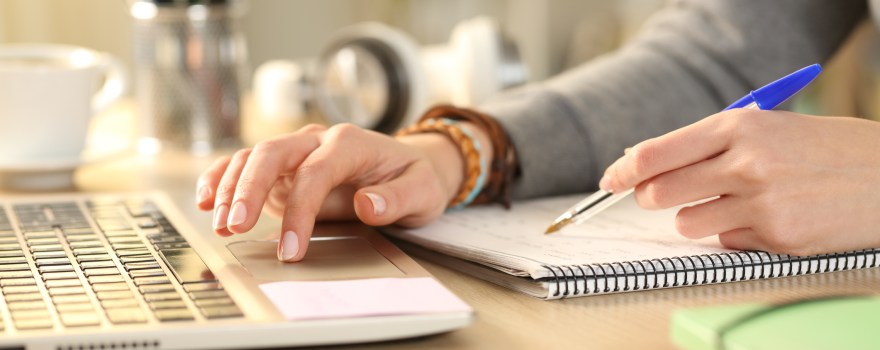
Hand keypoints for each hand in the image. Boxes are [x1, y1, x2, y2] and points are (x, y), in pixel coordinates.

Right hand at [195, 123, 466, 261]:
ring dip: (232, 188)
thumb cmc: (415, 179)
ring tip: (221, 223)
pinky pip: (247, 165)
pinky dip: (223, 178)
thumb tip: (366, 205)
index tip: (291, 247)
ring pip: (253, 157)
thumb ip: (396, 198)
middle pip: (273, 153)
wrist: (410, 167)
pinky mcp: (284, 168)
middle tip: (235, 225)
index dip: (299, 210)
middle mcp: (317, 141)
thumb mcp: (422, 191)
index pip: (315, 172)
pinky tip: (207, 199)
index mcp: (350, 142)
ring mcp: (297, 152)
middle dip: (249, 188)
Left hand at [600, 110, 879, 255]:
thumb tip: (644, 163)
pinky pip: (725, 243)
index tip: (611, 179)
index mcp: (739, 127)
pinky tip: (767, 219)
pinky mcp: (777, 239)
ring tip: (734, 203)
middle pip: (659, 192)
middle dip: (652, 197)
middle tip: (663, 195)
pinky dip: (736, 234)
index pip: (657, 152)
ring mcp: (761, 204)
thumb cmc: (821, 149)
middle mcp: (746, 163)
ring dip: (698, 218)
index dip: (625, 170)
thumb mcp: (765, 129)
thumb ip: (707, 144)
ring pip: (686, 223)